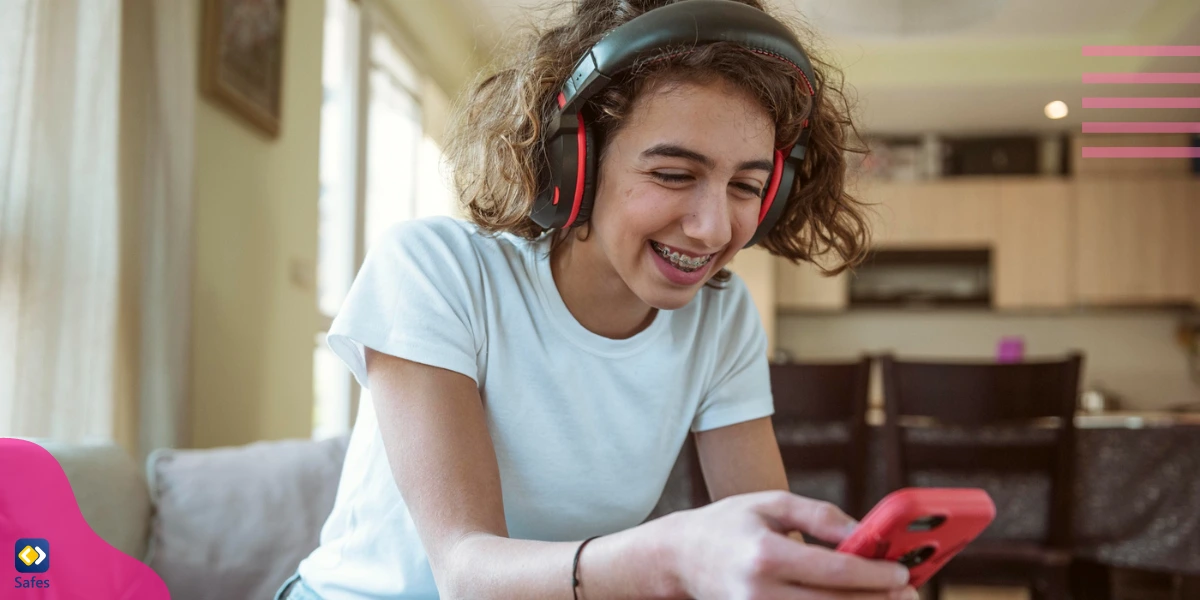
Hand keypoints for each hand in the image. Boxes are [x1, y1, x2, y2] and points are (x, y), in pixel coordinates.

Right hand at [666, 490, 917, 599]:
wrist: (680, 558)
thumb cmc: (728, 524)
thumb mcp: (771, 503)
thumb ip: (820, 516)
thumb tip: (864, 533)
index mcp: (766, 555)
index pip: (833, 572)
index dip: (873, 575)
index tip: (901, 572)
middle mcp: (762, 593)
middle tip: (908, 592)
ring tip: (888, 599)